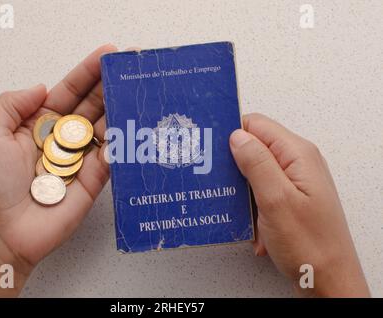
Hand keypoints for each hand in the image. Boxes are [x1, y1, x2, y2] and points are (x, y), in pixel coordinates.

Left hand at [0, 44, 116, 296]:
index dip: (87, 73)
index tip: (106, 54)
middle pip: (92, 106)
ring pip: (106, 129)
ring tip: (135, 92)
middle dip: (110, 86)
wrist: (3, 230)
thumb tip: (41, 86)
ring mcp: (81, 159)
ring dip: (120, 110)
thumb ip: (12, 104)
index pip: (69, 91)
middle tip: (130, 68)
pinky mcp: (93, 181)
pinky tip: (128, 128)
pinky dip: (120, 144)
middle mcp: (64, 139)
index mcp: (40, 124)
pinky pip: (111, 159)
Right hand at [230, 113, 369, 296]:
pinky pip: (262, 190)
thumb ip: (256, 163)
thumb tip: (237, 137)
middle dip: (234, 165)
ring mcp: (295, 181)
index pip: (257, 125)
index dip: (232, 133)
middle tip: (218, 182)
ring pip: (256, 171)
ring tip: (238, 210)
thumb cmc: (310, 245)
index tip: (211, 147)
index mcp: (298, 155)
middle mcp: (298, 163)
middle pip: (255, 147)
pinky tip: (253, 224)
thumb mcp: (276, 200)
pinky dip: (252, 205)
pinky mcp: (291, 198)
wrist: (329, 281)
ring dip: (243, 190)